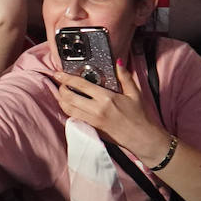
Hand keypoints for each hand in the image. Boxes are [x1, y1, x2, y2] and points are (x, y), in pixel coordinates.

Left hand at [52, 62, 172, 165]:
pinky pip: (73, 118)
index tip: (59, 73)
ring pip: (67, 109)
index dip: (66, 78)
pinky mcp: (91, 129)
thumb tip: (118, 62)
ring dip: (61, 100)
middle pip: (69, 97)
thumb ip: (125, 77)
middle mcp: (96, 110)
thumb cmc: (139, 116)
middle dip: (61, 88)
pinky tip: (69, 105)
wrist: (141, 138)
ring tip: (62, 93)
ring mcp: (92, 120)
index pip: (81, 85)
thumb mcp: (134, 94)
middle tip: (61, 83)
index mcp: (106, 98)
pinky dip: (68, 110)